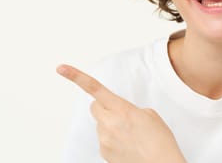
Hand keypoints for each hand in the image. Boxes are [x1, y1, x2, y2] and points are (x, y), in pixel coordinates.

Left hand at [57, 64, 185, 162]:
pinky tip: (127, 145)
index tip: (61, 68)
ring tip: (130, 135)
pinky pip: (103, 139)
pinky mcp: (103, 152)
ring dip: (110, 124)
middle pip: (95, 106)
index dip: (76, 76)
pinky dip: (112, 139)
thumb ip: (129, 109)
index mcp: (122, 109)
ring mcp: (104, 139)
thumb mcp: (149, 115)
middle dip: (104, 106)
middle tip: (119, 113)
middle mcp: (109, 123)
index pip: (95, 89)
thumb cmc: (160, 141)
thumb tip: (120, 114)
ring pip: (100, 124)